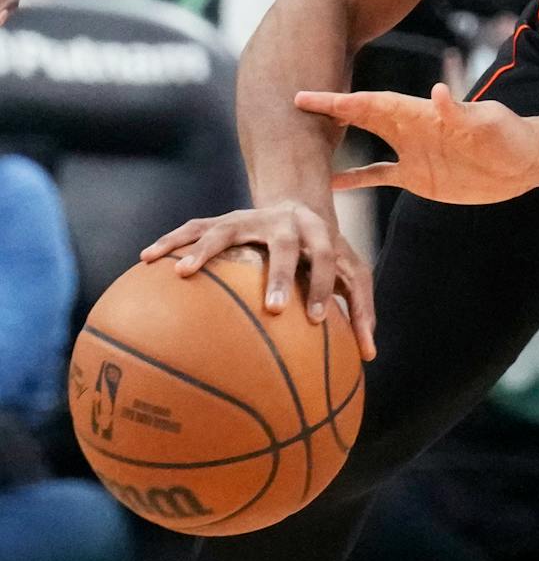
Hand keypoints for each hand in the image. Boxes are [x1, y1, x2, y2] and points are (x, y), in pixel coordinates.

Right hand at [140, 200, 377, 360]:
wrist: (298, 203)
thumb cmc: (325, 253)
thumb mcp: (350, 274)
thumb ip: (359, 310)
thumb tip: (370, 356)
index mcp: (318, 234)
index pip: (328, 259)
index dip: (324, 287)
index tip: (316, 321)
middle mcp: (285, 222)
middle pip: (286, 245)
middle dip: (280, 275)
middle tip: (272, 308)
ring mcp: (250, 218)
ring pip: (226, 229)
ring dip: (204, 248)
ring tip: (182, 272)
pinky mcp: (222, 219)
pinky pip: (193, 228)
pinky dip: (171, 241)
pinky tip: (146, 258)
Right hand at [295, 83, 538, 203]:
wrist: (524, 162)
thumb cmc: (508, 135)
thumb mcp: (485, 122)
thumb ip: (459, 111)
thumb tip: (439, 91)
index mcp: (419, 114)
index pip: (370, 104)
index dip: (338, 101)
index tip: (303, 98)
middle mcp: (409, 130)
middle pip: (359, 119)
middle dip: (325, 114)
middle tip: (284, 113)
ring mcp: (411, 152)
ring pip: (363, 147)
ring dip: (334, 147)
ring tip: (297, 151)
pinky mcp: (418, 177)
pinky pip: (379, 176)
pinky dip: (354, 180)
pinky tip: (329, 185)